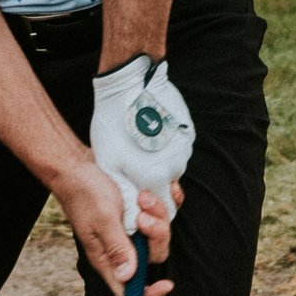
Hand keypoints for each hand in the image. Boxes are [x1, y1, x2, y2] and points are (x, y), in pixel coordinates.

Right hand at [53, 155, 176, 295]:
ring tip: (143, 196)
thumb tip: (127, 277)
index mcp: (107, 257)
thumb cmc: (84, 192)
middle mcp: (121, 247)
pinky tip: (157, 190)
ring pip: (160, 232)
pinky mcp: (137, 213)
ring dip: (159, 213)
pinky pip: (162, 214)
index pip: (129, 290)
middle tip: (143, 215)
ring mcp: (131, 230)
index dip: (149, 294)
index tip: (166, 285)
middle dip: (157, 235)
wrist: (77, 165)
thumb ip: (117, 247)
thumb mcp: (102, 219)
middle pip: (153, 256)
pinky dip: (165, 202)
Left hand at [89, 53, 195, 235]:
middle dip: (154, 185)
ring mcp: (184, 148)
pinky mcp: (186, 132)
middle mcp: (175, 166)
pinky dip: (165, 147)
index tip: (140, 200)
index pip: (165, 209)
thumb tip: (131, 207)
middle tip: (134, 169)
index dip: (153, 209)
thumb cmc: (113, 125)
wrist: (131, 85)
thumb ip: (124, 190)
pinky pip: (177, 149)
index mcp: (156, 178)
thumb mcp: (109, 163)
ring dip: (159, 164)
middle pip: (169, 187)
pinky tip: (148, 135)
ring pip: (173, 166)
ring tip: (138, 147)